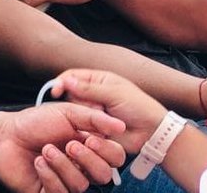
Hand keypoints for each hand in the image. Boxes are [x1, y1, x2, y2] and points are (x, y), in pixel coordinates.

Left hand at [0, 104, 125, 192]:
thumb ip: (95, 119)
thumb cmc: (35, 122)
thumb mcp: (67, 113)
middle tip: (69, 145)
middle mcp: (81, 165)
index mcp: (89, 146)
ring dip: (63, 165)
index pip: (114, 158)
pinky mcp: (49, 192)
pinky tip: (39, 162)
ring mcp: (66, 180)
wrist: (6, 135)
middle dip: (88, 160)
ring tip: (46, 150)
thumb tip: (121, 125)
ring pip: (81, 185)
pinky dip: (50, 176)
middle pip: (104, 175)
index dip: (107, 152)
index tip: (90, 139)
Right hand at [51, 69, 168, 151]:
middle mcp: (94, 94)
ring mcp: (93, 111)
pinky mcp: (94, 127)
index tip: (55, 92)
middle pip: (71, 95)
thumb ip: (89, 89)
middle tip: (97, 108)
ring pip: (75, 111)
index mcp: (99, 79)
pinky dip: (86, 128)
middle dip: (79, 102)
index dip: (61, 82)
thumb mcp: (114, 94)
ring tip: (102, 119)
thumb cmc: (138, 107)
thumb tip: (66, 81)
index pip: (72, 76)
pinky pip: (81, 126)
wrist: (151, 131)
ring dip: (85, 116)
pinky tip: (97, 130)